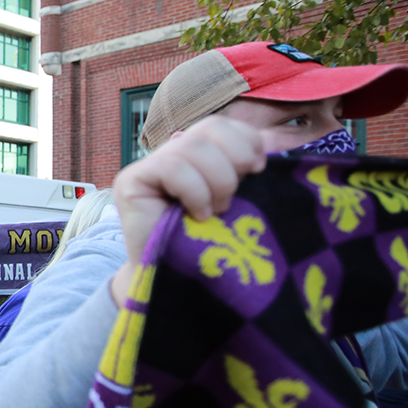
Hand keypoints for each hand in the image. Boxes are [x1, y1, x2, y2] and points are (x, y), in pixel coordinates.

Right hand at [111, 116, 265, 305]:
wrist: (175, 282)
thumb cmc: (208, 246)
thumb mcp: (237, 201)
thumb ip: (247, 173)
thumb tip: (276, 144)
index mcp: (196, 155)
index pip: (222, 124)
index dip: (246, 140)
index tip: (259, 169)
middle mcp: (170, 154)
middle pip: (210, 127)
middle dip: (234, 159)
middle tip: (235, 195)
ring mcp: (148, 166)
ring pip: (191, 145)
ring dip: (215, 180)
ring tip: (217, 210)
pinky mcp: (131, 181)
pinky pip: (170, 166)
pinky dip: (194, 190)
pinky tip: (199, 215)